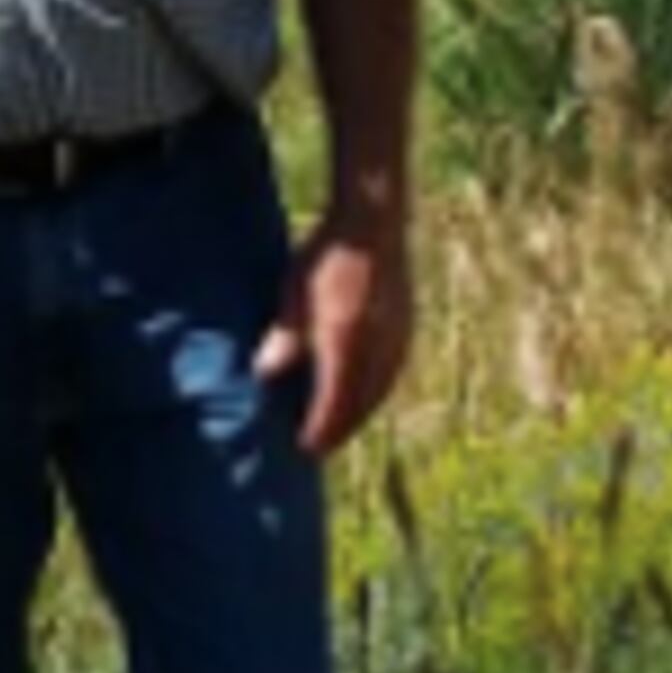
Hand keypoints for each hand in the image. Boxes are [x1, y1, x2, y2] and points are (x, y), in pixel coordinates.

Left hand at [252, 216, 411, 458]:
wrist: (373, 223)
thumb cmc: (326, 256)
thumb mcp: (293, 295)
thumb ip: (284, 339)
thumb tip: (265, 374)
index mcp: (346, 345)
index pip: (333, 405)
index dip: (319, 431)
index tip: (305, 449)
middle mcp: (377, 349)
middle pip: (359, 405)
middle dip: (340, 430)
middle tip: (320, 446)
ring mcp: (398, 339)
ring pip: (380, 391)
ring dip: (360, 413)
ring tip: (341, 426)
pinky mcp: (406, 327)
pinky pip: (392, 372)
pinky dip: (376, 391)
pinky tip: (365, 391)